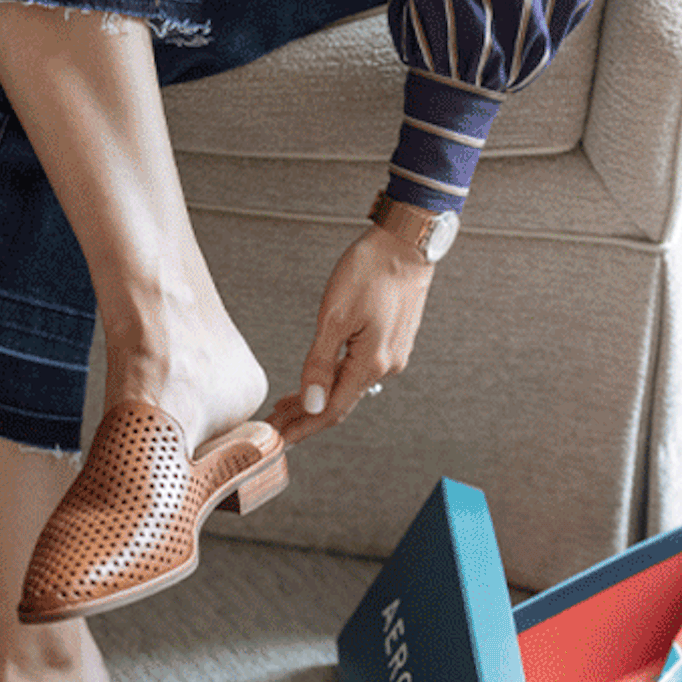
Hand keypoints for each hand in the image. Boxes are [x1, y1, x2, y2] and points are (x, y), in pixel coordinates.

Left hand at [272, 219, 436, 443]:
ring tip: (288, 404)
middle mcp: (387, 365)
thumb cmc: (371, 270)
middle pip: (340, 402)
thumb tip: (311, 402)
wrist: (406, 242)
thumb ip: (320, 363)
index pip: (331, 410)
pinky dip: (334, 379)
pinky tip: (319, 379)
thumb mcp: (334, 316)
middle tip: (276, 423)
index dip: (304, 427)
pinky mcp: (393, 341)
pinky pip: (359, 370)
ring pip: (349, 386)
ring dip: (318, 397)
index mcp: (372, 363)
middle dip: (306, 416)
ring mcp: (393, 354)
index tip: (281, 439)